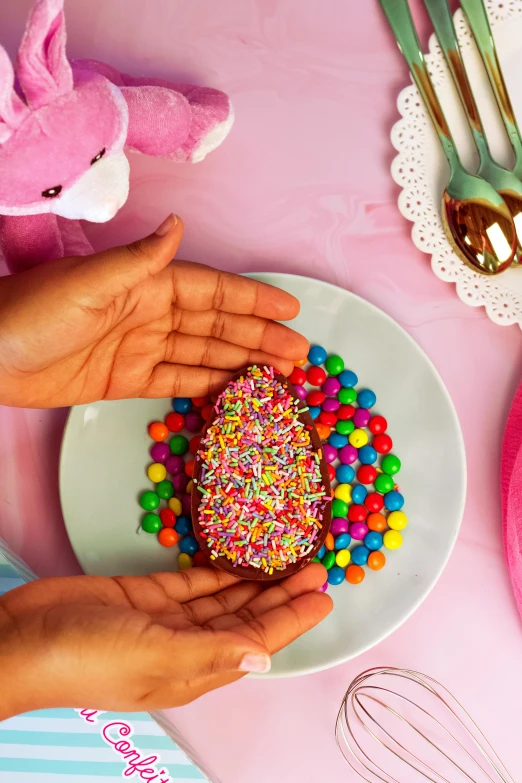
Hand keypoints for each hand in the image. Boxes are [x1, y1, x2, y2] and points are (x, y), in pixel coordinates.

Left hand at [0, 215, 307, 407]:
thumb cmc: (32, 314)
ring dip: (241, 361)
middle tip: (299, 355)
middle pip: (217, 326)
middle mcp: (150, 314)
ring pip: (203, 354)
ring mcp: (140, 348)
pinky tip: (235, 390)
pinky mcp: (126, 379)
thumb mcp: (87, 283)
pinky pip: (177, 381)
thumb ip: (139, 262)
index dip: (253, 300)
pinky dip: (207, 385)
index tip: (290, 310)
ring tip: (280, 374)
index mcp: (145, 285)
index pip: (211, 291)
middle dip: (259, 337)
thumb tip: (178, 224)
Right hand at [0, 564, 331, 716]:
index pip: (256, 641)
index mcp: (194, 669)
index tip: (324, 596)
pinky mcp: (144, 595)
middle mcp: (186, 645)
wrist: (24, 641)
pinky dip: (215, 571)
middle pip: (246, 618)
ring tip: (287, 558)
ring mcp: (165, 619)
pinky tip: (238, 559)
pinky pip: (191, 582)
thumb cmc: (86, 658)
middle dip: (281, 595)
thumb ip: (212, 654)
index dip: (292, 619)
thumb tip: (264, 659)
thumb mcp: (155, 658)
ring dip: (254, 581)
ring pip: (222, 599)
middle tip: (315, 567)